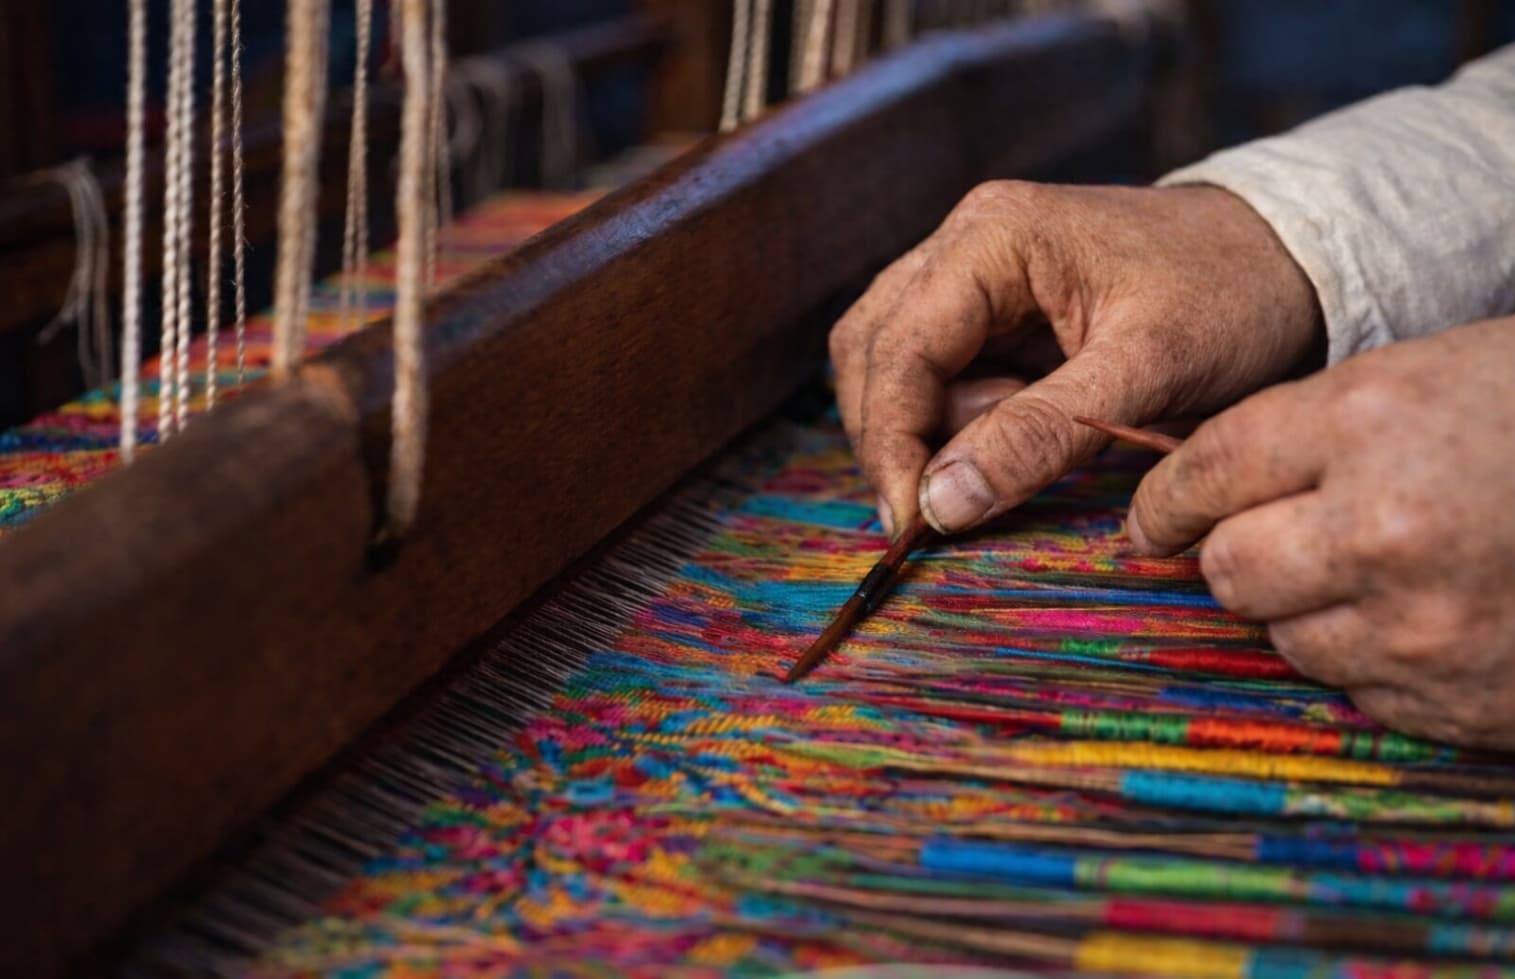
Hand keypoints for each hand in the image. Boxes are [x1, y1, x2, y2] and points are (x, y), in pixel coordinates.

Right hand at [830, 181, 1321, 537]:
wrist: (1294, 257)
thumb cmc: (1232, 296)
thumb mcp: (1144, 371)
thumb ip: (1038, 435)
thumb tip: (939, 504)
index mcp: (993, 237)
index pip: (899, 348)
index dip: (891, 441)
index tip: (910, 522)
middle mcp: (966, 243)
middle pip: (873, 350)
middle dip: (896, 437)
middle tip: (937, 510)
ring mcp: (974, 272)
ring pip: (893, 363)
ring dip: (925, 429)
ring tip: (1007, 455)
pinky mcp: (993, 309)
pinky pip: (938, 373)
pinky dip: (956, 422)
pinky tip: (1012, 439)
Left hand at [1128, 317, 1514, 748]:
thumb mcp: (1423, 375)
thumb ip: (1304, 432)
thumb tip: (1188, 497)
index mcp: (1369, 424)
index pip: (1204, 475)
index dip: (1164, 500)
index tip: (1155, 517)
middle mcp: (1384, 530)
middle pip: (1229, 573)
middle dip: (1238, 555)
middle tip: (1277, 536)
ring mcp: (1428, 628)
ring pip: (1289, 640)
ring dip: (1312, 610)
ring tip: (1386, 567)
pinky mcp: (1467, 701)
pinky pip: (1363, 691)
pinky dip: (1379, 659)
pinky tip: (1438, 612)